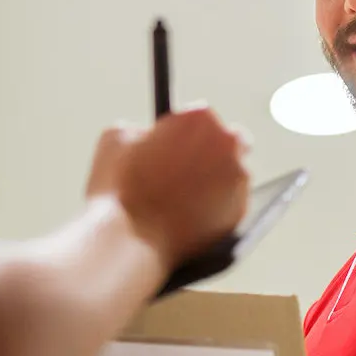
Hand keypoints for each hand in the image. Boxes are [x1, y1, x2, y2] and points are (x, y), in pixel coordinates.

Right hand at [106, 105, 249, 266]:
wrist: (130, 240)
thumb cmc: (119, 187)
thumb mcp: (115, 138)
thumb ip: (138, 130)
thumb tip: (144, 136)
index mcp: (198, 118)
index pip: (200, 115)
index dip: (185, 130)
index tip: (175, 143)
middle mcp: (227, 143)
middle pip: (229, 139)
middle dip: (213, 150)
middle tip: (188, 166)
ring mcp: (238, 179)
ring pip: (232, 174)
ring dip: (216, 181)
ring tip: (184, 199)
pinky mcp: (240, 211)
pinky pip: (231, 205)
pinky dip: (217, 209)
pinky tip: (192, 216)